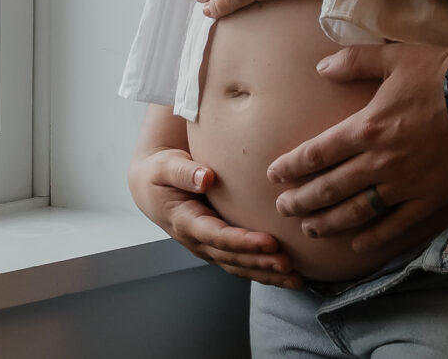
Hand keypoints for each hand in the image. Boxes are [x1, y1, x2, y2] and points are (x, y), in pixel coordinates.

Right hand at [128, 147, 301, 288]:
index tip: (270, 242)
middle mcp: (197, 240)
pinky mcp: (218, 247)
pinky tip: (286, 276)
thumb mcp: (166, 168)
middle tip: (289, 264)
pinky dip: (264, 272)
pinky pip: (242, 264)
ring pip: (239, 267)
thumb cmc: (161, 173)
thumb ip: (184, 172)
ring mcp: (207, 247)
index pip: (218, 236)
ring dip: (266, 275)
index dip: (244, 242)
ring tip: (295, 279)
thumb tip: (206, 177)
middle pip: (232, 257)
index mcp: (185, 222)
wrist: (152, 187)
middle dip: (261, 263)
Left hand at [266, 43, 447, 251]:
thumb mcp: (395, 57)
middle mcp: (380, 162)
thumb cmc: (442, 74)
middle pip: (330, 188)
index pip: (317, 154)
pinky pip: (397, 224)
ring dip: (329, 222)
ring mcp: (405, 184)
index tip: (273, 176)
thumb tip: (321, 67)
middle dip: (302, 201)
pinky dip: (375, 237)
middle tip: (282, 210)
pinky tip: (358, 245)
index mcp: (367, 128)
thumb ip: (354, 61)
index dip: (292, 167)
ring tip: (311, 228)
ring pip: (357, 211)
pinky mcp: (430, 198)